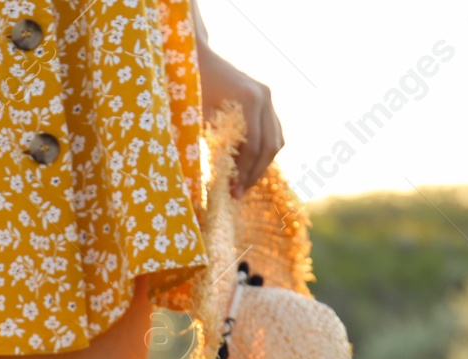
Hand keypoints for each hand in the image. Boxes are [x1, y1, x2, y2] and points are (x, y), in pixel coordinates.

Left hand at [197, 50, 283, 197]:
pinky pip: (272, 131)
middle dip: (255, 172)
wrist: (197, 56)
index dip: (244, 172)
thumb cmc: (191, 85)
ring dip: (263, 164)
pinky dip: (263, 150)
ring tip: (244, 182)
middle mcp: (264, 97)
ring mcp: (267, 96)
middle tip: (239, 192)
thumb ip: (212, 142)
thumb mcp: (197, 115)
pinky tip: (248, 165)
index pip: (253, 146)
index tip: (233, 192)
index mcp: (249, 100)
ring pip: (276, 139)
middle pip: (270, 145)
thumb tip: (219, 179)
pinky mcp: (265, 98)